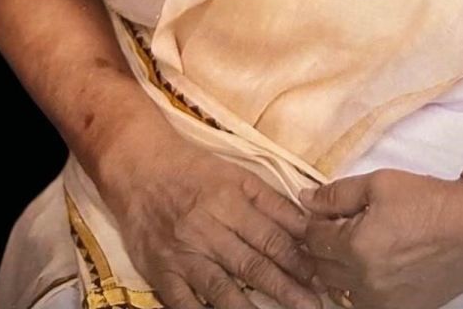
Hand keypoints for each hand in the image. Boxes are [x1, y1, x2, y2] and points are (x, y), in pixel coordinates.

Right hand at [102, 125, 323, 308]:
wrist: (140, 167)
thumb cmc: (195, 170)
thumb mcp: (237, 175)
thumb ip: (272, 202)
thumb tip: (307, 224)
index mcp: (231, 201)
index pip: (271, 236)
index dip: (299, 259)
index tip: (322, 276)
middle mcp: (209, 229)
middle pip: (253, 266)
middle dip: (286, 289)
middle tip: (312, 305)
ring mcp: (184, 254)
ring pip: (222, 290)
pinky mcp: (162, 272)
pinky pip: (184, 304)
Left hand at [299, 164, 462, 308]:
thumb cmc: (427, 199)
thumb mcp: (379, 183)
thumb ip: (337, 194)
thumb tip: (304, 199)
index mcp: (355, 246)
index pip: (313, 238)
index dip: (315, 221)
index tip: (326, 211)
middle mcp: (364, 282)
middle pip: (321, 267)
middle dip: (323, 245)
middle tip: (339, 225)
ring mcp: (381, 303)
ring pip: (337, 289)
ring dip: (338, 268)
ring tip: (355, 246)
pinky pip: (360, 303)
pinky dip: (358, 286)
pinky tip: (371, 266)